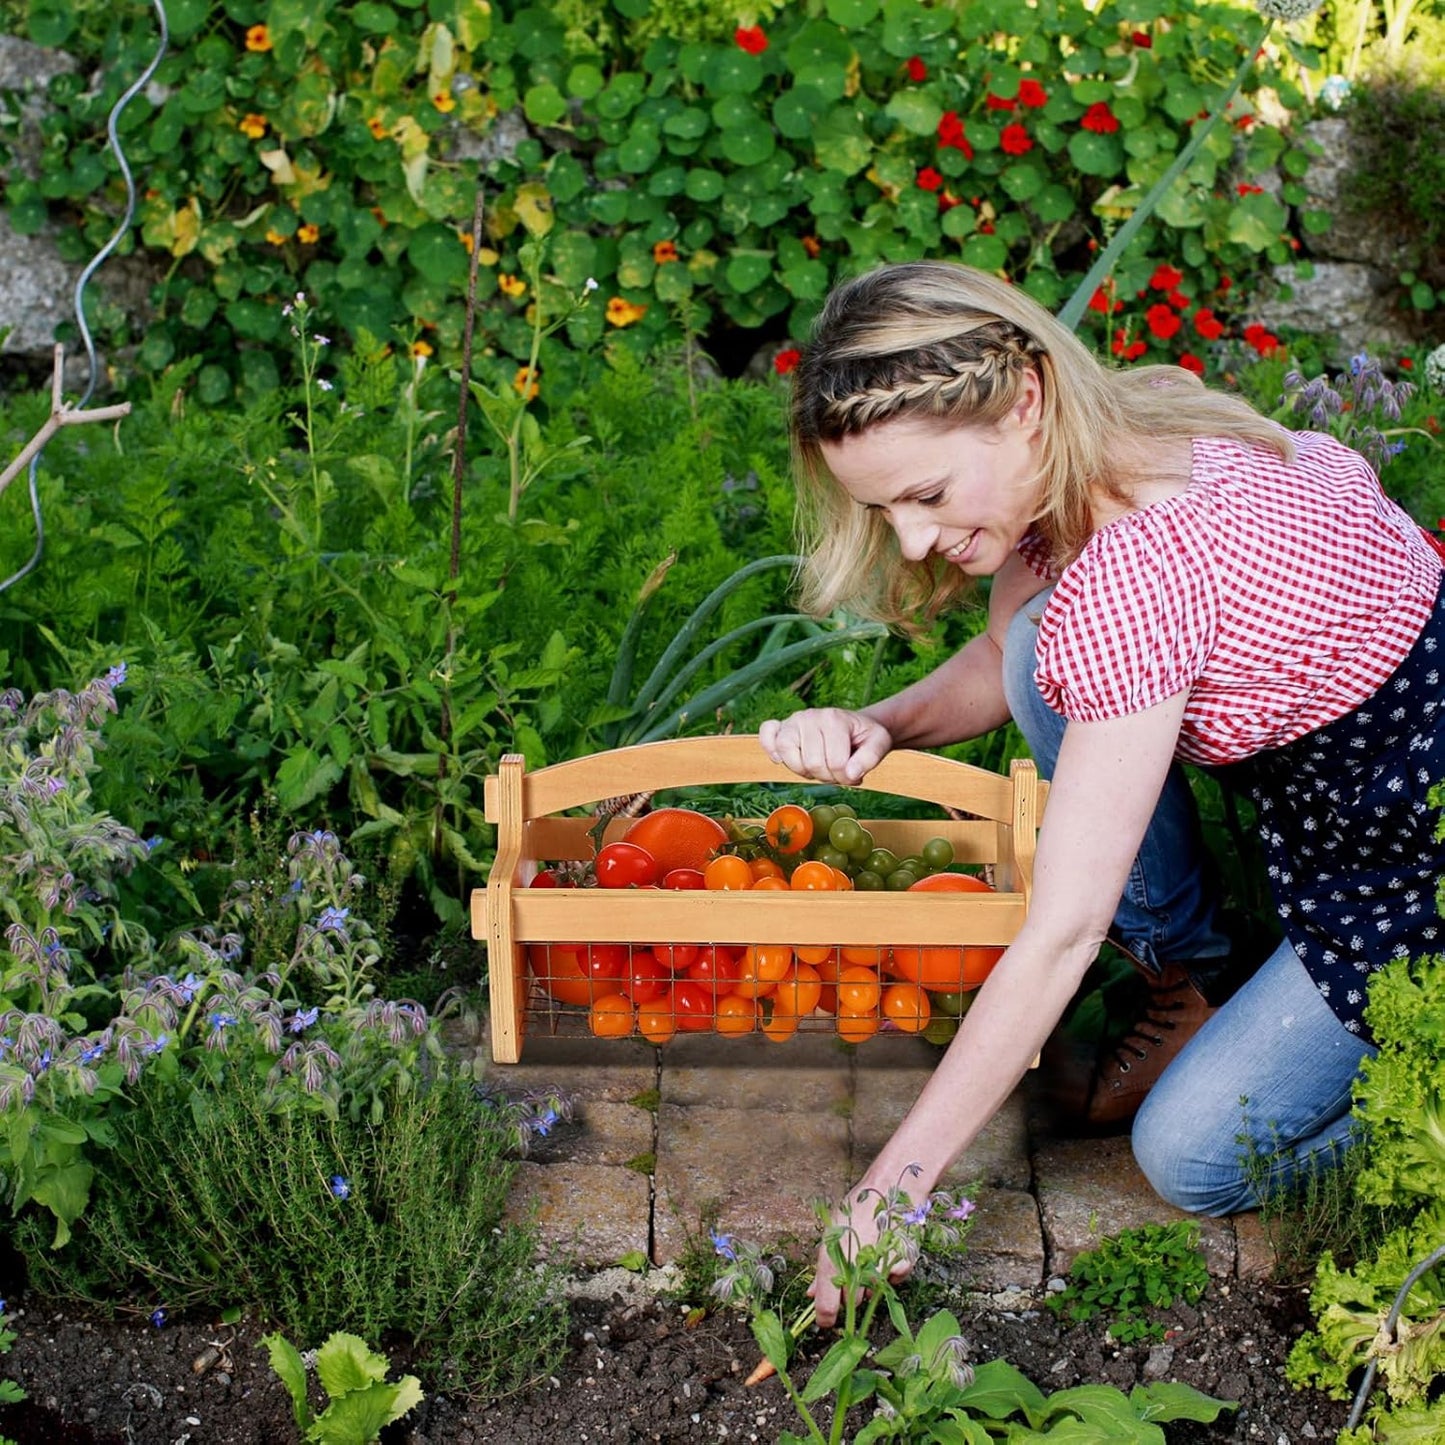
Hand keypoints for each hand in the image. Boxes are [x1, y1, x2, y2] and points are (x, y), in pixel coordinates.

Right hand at [758, 709, 893, 785]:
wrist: (854, 726)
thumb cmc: (864, 736)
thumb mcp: (879, 743)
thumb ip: (870, 758)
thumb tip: (850, 773)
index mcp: (834, 718)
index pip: (836, 763)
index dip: (846, 778)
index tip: (854, 774)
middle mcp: (809, 716)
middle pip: (813, 763)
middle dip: (827, 776)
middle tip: (836, 770)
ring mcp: (793, 721)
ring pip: (788, 755)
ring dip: (804, 770)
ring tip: (818, 766)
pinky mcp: (780, 727)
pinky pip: (767, 735)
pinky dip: (771, 748)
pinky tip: (781, 758)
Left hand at [807, 1183, 914, 1329]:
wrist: (890, 1189)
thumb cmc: (857, 1208)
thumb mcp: (832, 1233)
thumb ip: (822, 1268)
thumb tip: (812, 1293)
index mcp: (833, 1261)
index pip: (827, 1306)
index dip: (826, 1317)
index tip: (826, 1321)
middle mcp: (856, 1270)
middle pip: (852, 1301)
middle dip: (849, 1292)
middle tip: (852, 1269)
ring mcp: (880, 1269)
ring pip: (871, 1292)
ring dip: (869, 1281)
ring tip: (869, 1254)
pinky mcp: (902, 1266)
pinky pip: (892, 1280)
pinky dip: (890, 1270)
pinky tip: (886, 1251)